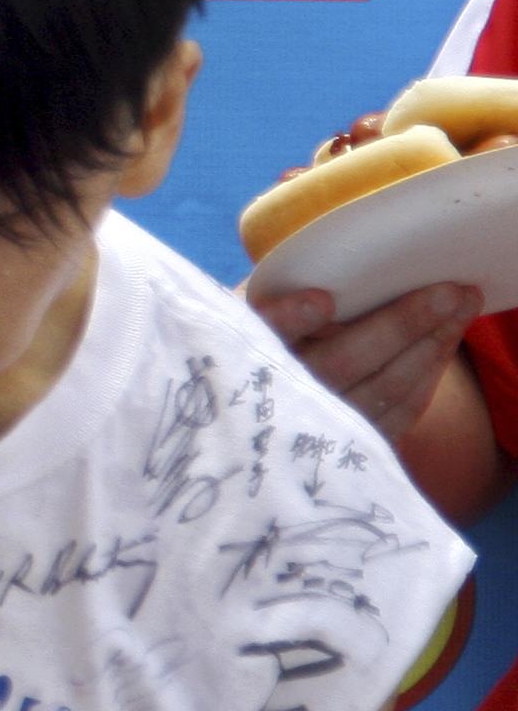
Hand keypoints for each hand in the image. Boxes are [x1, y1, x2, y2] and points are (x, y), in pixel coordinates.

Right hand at [249, 280, 478, 441]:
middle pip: (342, 364)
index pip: (264, 338)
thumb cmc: (260, 340)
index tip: (321, 301)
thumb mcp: (247, 313)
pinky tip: (446, 340)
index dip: (290, 320)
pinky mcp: (353, 446)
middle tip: (448, 292)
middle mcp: (282, 398)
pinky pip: (401, 413)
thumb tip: (323, 264)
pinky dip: (429, 375)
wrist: (259, 418)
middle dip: (400, 326)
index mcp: (246, 357)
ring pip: (384, 390)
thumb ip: (273, 292)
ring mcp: (320, 427)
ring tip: (464, 304)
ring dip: (431, 346)